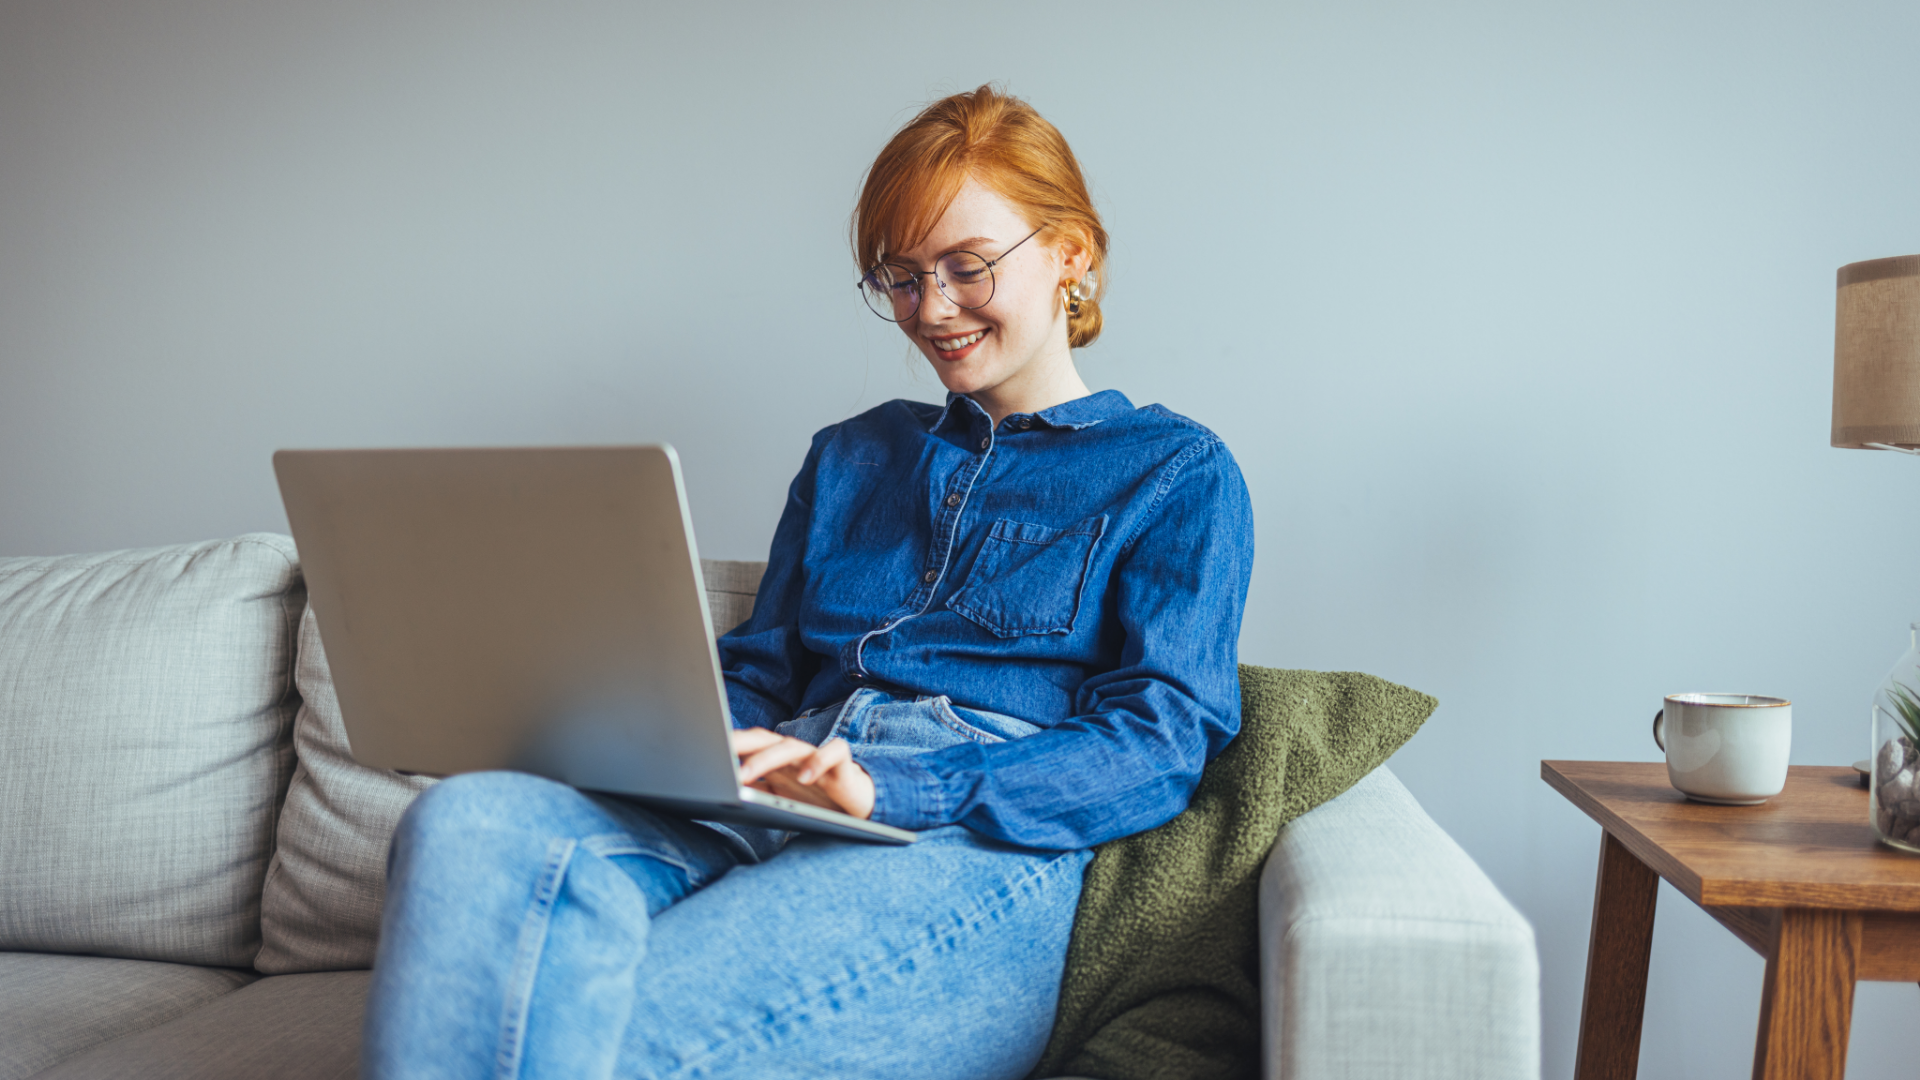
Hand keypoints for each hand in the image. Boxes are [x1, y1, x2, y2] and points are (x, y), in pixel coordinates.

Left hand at [730, 727, 874, 819]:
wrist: (859, 805)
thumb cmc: (816, 799)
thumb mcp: (780, 799)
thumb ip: (756, 793)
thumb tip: (719, 795)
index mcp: (776, 760)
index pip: (749, 745)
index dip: (727, 745)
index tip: (701, 751)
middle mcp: (794, 754)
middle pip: (764, 739)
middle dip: (739, 744)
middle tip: (716, 755)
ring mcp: (817, 756)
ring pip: (790, 746)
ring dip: (765, 759)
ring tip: (744, 775)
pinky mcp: (843, 763)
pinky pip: (833, 753)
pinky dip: (818, 762)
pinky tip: (804, 778)